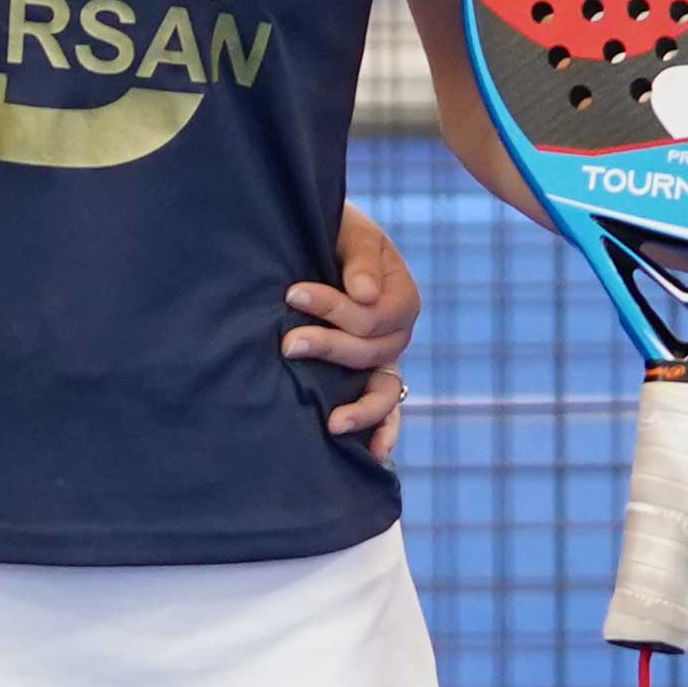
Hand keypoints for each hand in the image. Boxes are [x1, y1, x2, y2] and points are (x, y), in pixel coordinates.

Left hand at [287, 198, 423, 461]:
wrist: (310, 242)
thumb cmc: (329, 233)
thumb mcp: (349, 231)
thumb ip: (360, 258)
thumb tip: (364, 295)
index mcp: (399, 295)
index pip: (374, 315)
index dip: (336, 307)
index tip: (292, 293)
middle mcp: (396, 333)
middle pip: (372, 352)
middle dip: (329, 346)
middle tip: (287, 342)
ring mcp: (383, 361)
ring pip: (383, 391)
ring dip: (359, 408)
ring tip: (331, 423)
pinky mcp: (365, 379)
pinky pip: (386, 411)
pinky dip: (382, 432)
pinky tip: (372, 455)